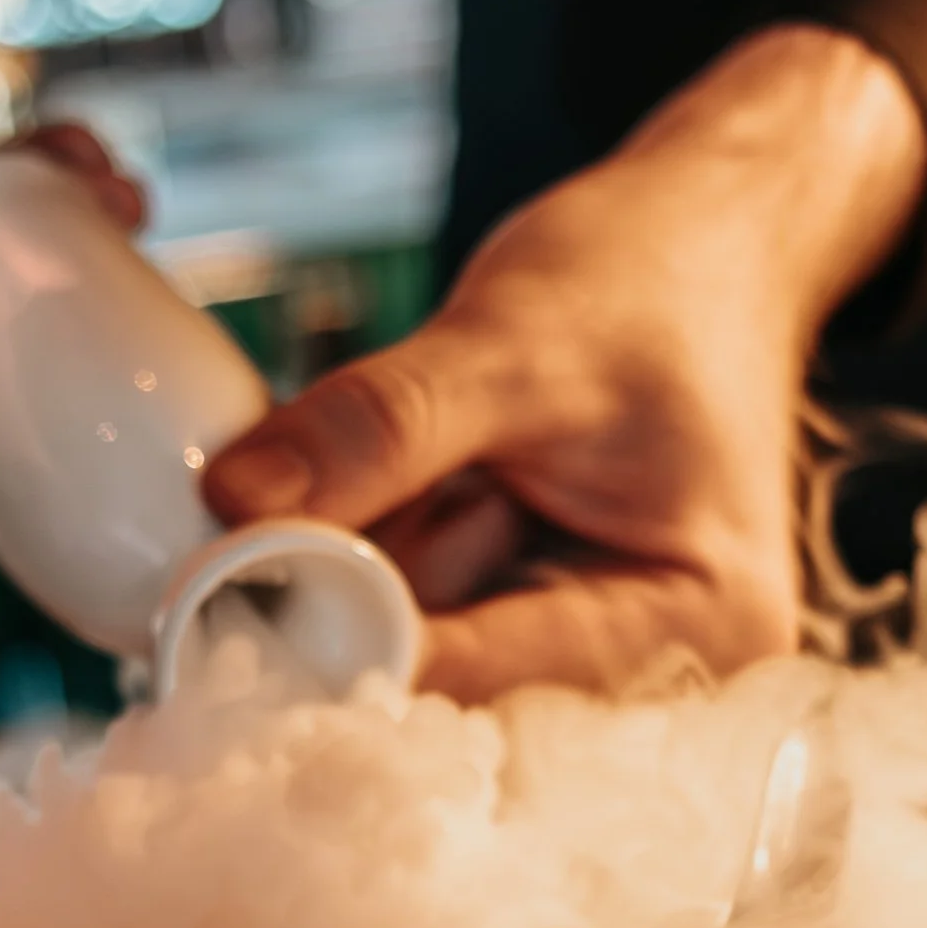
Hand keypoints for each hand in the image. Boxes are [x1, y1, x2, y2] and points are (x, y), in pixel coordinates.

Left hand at [204, 27, 926, 696]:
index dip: (342, 640)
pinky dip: (384, 554)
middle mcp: (668, 672)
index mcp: (701, 626)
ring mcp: (604, 654)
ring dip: (360, 571)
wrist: (709, 238)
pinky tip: (394, 489)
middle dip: (344, 605)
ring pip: (423, 653)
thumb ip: (377, 428)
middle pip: (451, 689)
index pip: (486, 677)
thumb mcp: (509, 341)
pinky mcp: (545, 622)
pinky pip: (429, 616)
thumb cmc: (653, 279)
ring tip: (374, 479)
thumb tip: (236, 505)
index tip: (218, 593)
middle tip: (251, 537)